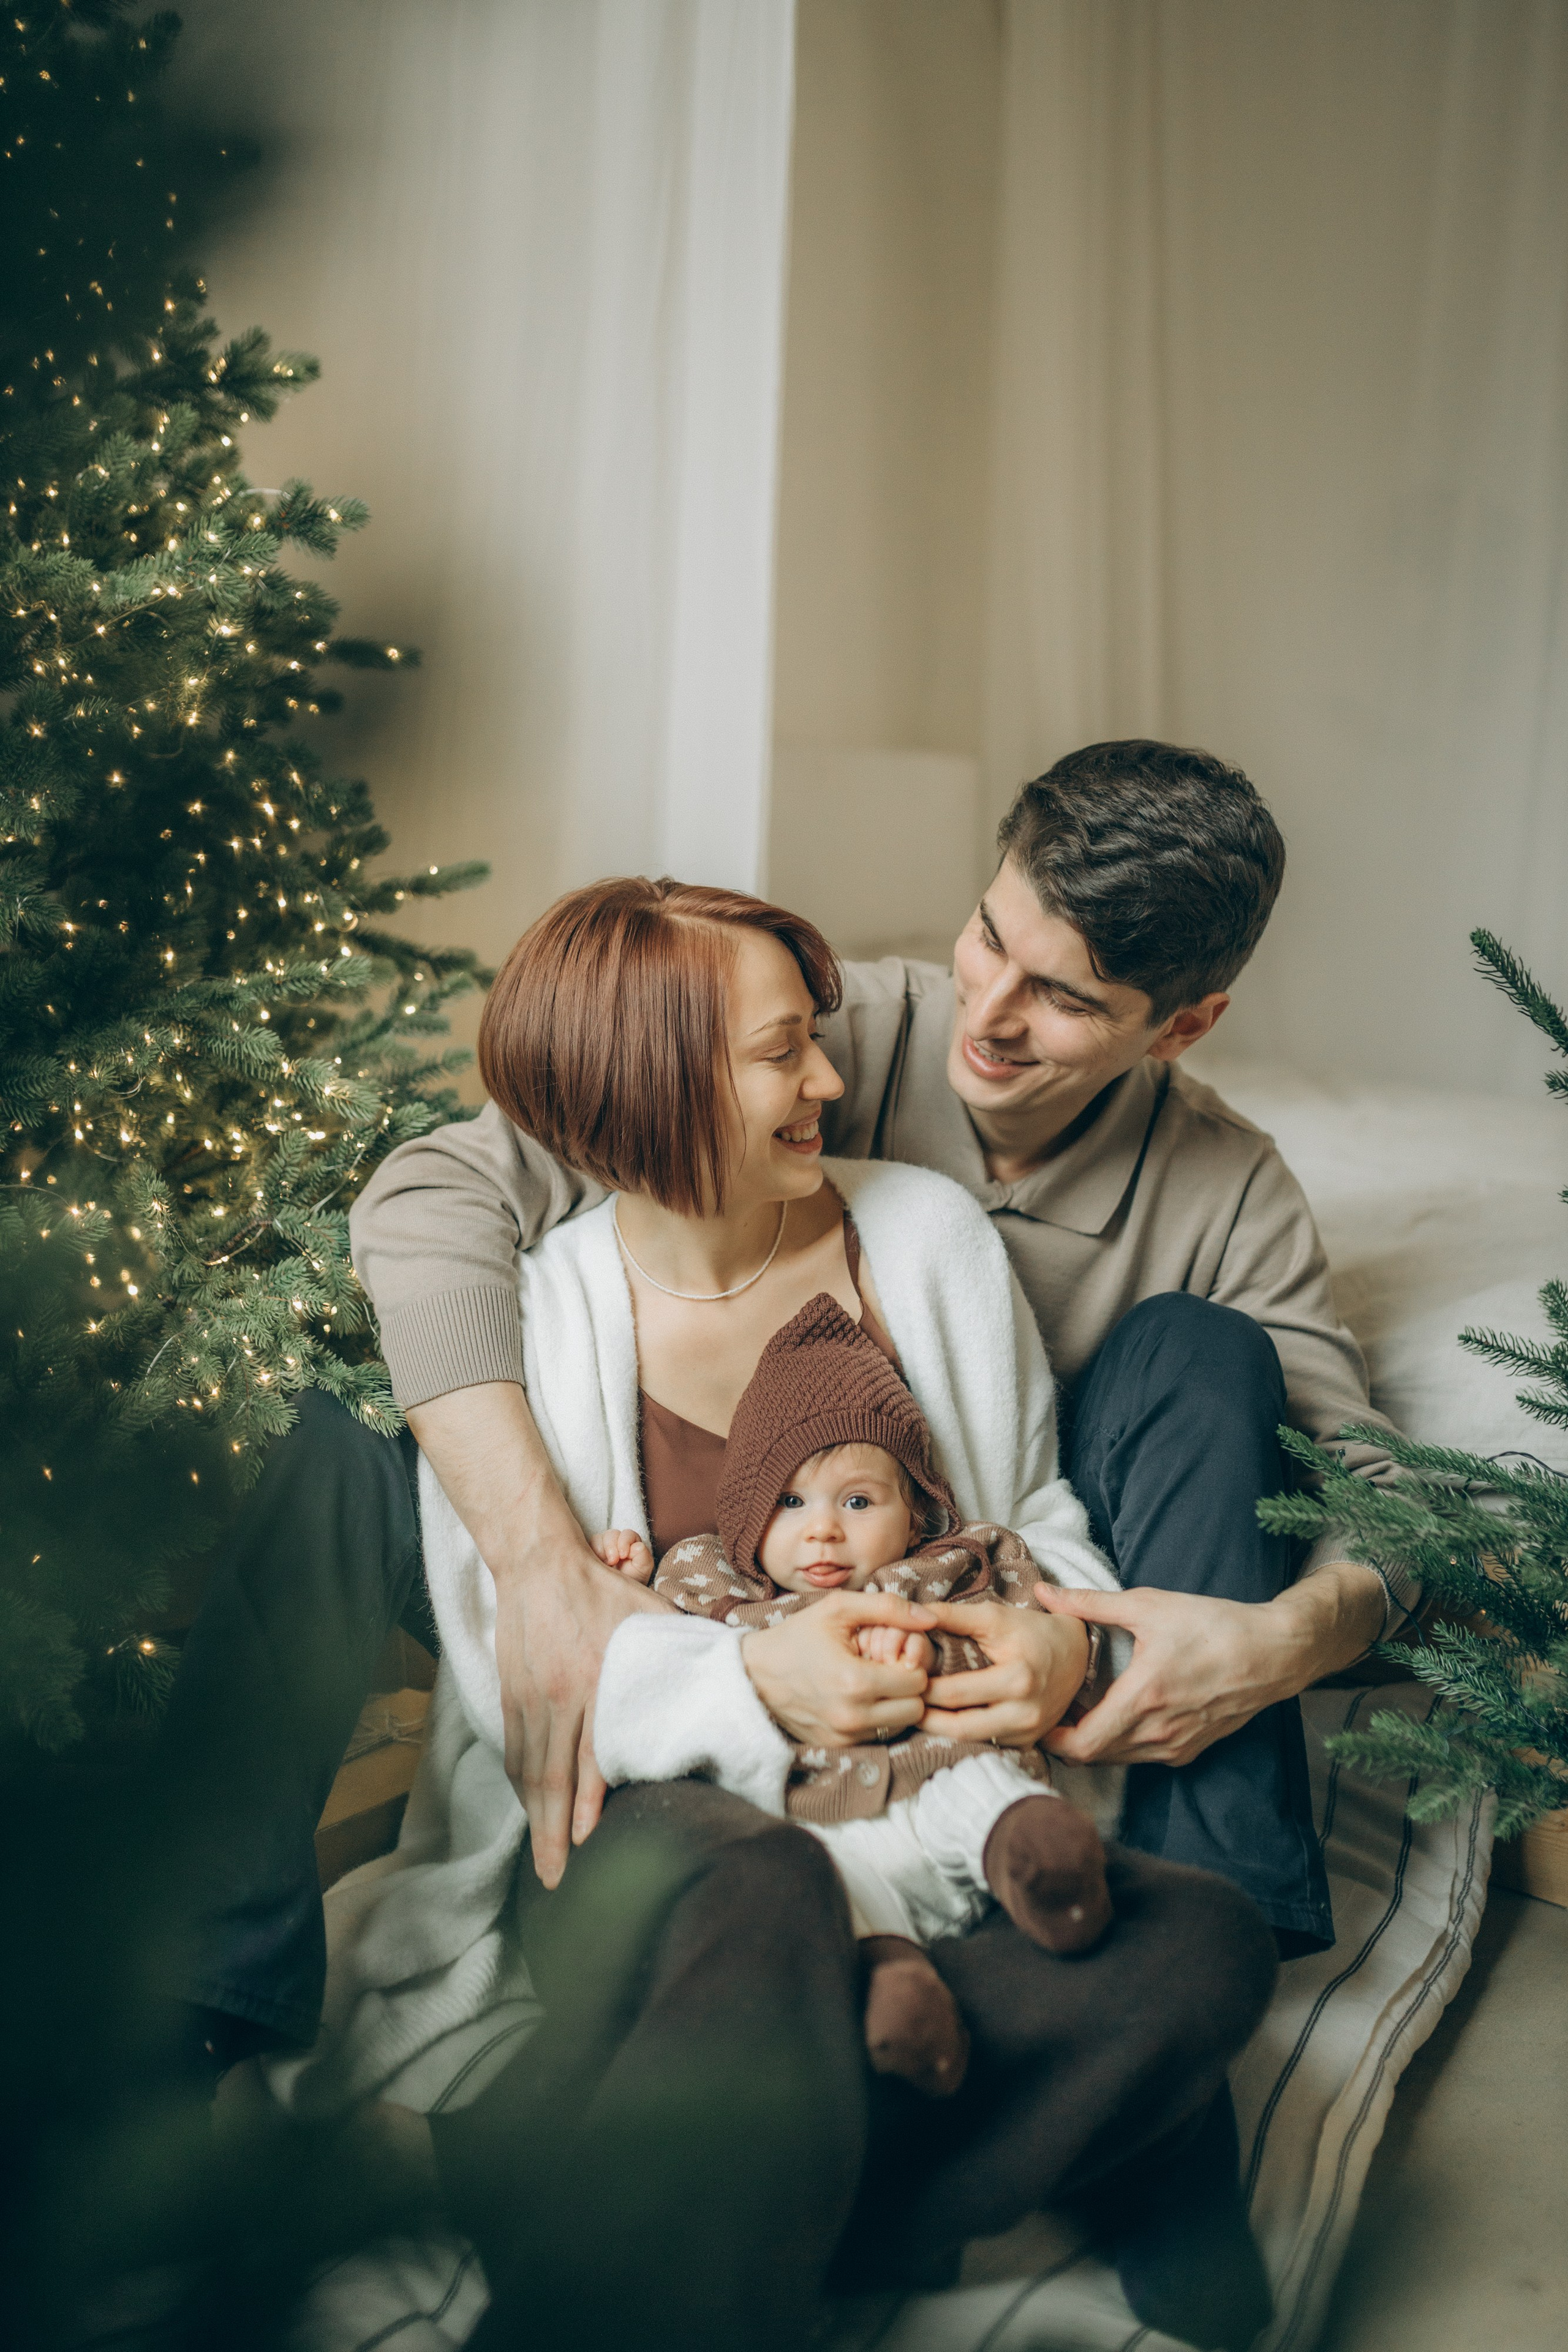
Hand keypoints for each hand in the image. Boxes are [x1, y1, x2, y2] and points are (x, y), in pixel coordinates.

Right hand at [407, 1379, 671, 1889]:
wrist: (538, 1562)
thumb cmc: (604, 1589)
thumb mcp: (650, 1614)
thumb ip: (684, 1647)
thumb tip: (731, 1670)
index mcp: (596, 1677)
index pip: (590, 1751)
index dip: (586, 1799)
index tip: (589, 1839)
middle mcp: (558, 1693)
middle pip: (551, 1774)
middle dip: (553, 1830)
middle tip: (555, 1877)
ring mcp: (529, 1696)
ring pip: (528, 1768)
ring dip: (534, 1816)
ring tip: (544, 1858)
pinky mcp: (510, 1694)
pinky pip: (513, 1750)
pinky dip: (521, 1785)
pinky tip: (530, 1808)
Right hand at [591, 1528, 655, 1583]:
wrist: (619, 1596)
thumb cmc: (633, 1582)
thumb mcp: (643, 1571)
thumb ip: (643, 1557)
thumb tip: (637, 1546)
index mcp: (631, 1544)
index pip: (627, 1534)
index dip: (624, 1541)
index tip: (623, 1556)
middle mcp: (616, 1543)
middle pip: (611, 1534)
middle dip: (611, 1546)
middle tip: (612, 1561)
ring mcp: (602, 1548)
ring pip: (597, 1539)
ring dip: (600, 1550)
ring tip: (604, 1565)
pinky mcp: (589, 1554)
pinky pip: (585, 1547)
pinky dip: (588, 1554)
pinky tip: (595, 1566)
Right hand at [741, 1590, 935, 1745]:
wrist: (754, 1674)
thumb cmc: (797, 1636)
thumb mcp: (838, 1609)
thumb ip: (888, 1608)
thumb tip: (931, 1619)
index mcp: (856, 1682)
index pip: (918, 1681)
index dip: (911, 1661)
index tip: (893, 1651)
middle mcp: (853, 1717)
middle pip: (915, 1709)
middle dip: (909, 1687)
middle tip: (887, 1667)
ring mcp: (845, 1736)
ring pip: (900, 1726)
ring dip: (896, 1705)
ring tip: (873, 1682)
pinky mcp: (838, 1747)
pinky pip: (878, 1736)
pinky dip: (877, 1718)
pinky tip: (860, 1698)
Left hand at [917, 1599, 1088, 1746]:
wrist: (1076, 1652)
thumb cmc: (1031, 1630)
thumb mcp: (994, 1616)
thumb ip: (953, 1616)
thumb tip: (913, 1616)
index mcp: (1017, 1679)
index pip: (955, 1693)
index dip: (922, 1689)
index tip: (901, 1679)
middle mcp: (1025, 1713)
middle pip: (959, 1727)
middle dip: (925, 1717)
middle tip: (902, 1702)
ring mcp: (1028, 1732)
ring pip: (971, 1741)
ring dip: (941, 1730)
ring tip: (917, 1712)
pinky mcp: (1029, 1741)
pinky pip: (987, 1743)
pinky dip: (963, 1734)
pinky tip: (944, 1720)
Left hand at [1035, 1563, 1386, 1766]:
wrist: (1273, 1652)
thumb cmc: (1212, 1625)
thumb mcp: (1147, 1605)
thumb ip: (1089, 1603)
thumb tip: (1045, 1593)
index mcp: (1142, 1699)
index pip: (1083, 1745)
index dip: (1052, 1739)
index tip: (1039, 1717)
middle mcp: (1158, 1733)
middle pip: (1094, 1757)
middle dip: (1068, 1740)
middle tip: (1053, 1711)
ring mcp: (1176, 1746)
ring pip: (1119, 1759)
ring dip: (1096, 1742)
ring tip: (1082, 1710)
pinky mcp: (1191, 1750)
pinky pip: (1144, 1757)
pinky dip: (1124, 1743)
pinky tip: (1120, 1713)